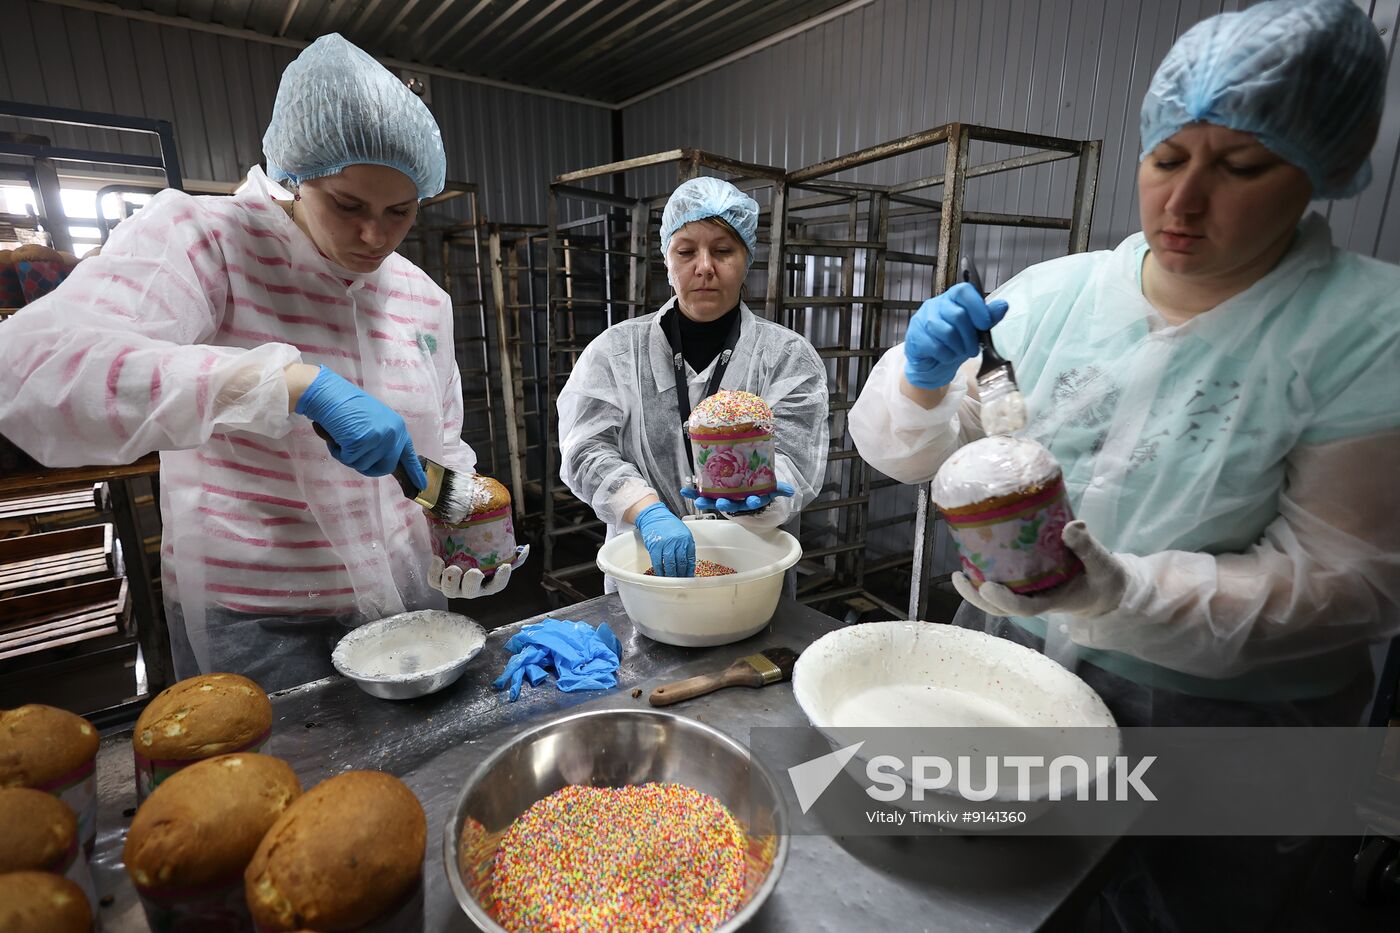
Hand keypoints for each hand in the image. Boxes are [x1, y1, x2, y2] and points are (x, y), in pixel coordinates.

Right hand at [296, 365, 427, 488]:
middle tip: (352, 454)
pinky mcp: (362, 442)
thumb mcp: (373, 423)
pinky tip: (336, 436)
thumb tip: (385, 461)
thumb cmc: (346, 408)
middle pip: (385, 467)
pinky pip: (349, 460)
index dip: (414, 471)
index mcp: (397, 427)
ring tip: (343, 436)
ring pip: (364, 465)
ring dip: (349, 456)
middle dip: (367, 467)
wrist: (329, 394)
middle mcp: (392, 433)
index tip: (422, 485)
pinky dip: (339, 452)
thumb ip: (382, 439)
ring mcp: (379, 438)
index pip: (408, 454)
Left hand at [429, 545, 528, 597]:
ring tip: (453, 567)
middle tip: (474, 572)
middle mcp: (469, 589)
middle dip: (472, 583)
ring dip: (451, 580)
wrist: (456, 550)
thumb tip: (525, 549)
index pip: (496, 586)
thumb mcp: (496, 555)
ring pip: (449, 590)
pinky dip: (434, 572)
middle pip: (470, 592)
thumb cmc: (480, 556)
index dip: (501, 579)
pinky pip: (434, 581)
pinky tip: (438, 559)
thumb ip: (511, 554)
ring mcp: (453, 587)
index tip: (504, 567)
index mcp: (486, 584)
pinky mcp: (438, 581)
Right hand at [633, 502, 695, 576]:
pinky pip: (659, 563)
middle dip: (681, 574)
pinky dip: (660, 571)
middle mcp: (678, 542)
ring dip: (672, 575)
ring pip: (671, 565)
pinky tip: (662, 575)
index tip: (689, 577)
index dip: (690, 570)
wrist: (654, 516)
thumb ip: (686, 546)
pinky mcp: (655, 547)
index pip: (690, 558)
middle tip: (681, 581)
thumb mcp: (682, 532)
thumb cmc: (668, 524)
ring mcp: (666, 544)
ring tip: (672, 581)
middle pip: (681, 563)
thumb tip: (688, 562)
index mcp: (687, 539)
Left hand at [681, 481, 794, 512]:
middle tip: (723, 502)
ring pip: (714, 502)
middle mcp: (734, 503)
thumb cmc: (757, 490)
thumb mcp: (769, 489)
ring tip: (699, 500)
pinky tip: (684, 490)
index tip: (753, 500)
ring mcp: (722, 500)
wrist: (744, 491)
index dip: (752, 502)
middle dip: (726, 504)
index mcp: (748, 501)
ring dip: (706, 501)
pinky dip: (692, 492)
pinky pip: (701, 495)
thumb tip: (791, 491)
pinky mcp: (711, 496)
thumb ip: (778, 488)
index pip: (751, 503)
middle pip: (730, 505)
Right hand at [904, 282, 1009, 388]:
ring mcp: (922, 319)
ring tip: (960, 353)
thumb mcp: (974, 330)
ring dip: (958, 347)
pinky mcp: (915, 336)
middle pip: (958, 315)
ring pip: (946, 331)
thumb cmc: (954, 343)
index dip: (977, 307)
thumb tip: (1003, 306)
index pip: (963, 291)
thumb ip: (987, 317)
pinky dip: (946, 355)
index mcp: (951, 298)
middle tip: (974, 349)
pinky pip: (935, 346)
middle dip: (970, 336)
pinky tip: (947, 357)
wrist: (932, 362)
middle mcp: (935, 305)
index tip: (986, 324)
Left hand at [951, 521, 1127, 617]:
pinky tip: (974, 559)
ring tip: (959, 572)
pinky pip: (1003, 584)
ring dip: (975, 589)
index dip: (1004, 600)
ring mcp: (1029, 593)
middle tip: (959, 576)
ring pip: (997, 601)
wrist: (1106, 589)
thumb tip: (1072, 526)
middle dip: (978, 597)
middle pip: (1001, 609)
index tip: (987, 586)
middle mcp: (1036, 599)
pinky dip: (987, 575)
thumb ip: (1087, 547)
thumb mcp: (1102, 564)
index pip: (1024, 608)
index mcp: (1053, 601)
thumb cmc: (1103, 579)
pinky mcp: (1027, 583)